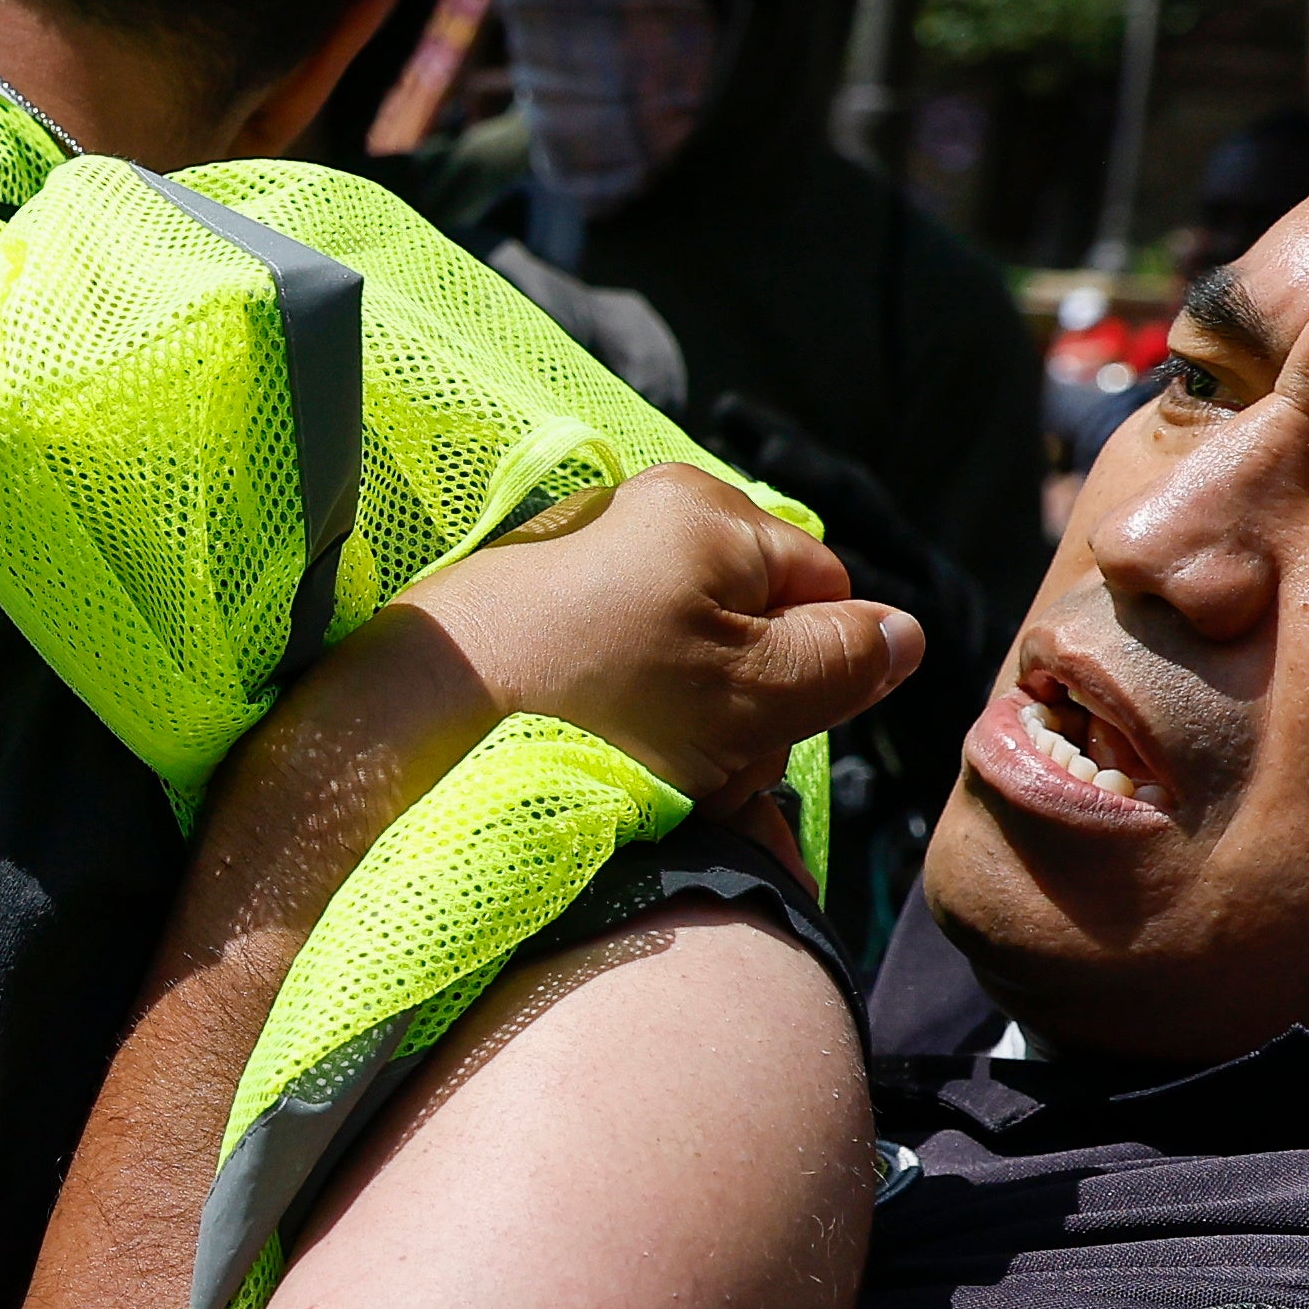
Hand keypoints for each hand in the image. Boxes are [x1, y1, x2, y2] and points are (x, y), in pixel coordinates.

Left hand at [386, 466, 918, 826]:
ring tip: (642, 795)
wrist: (404, 732)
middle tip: (705, 780)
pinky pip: (601, 695)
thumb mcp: (752, 690)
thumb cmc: (594, 704)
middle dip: (743, 723)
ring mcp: (565, 577)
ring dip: (683, 752)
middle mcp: (632, 523)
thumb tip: (903, 634)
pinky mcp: (508, 635)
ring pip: (676, 680)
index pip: (821, 591)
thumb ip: (841, 660)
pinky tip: (594, 794)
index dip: (816, 676)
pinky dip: (613, 749)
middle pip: (746, 638)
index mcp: (704, 512)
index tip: (768, 734)